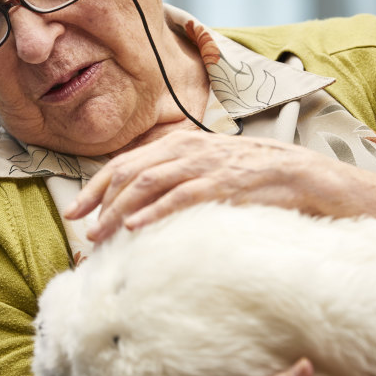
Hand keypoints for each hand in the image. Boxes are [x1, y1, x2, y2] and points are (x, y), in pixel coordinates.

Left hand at [65, 129, 375, 241]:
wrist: (300, 174)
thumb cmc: (249, 177)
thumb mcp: (205, 169)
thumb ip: (173, 178)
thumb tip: (134, 207)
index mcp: (178, 143)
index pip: (124, 162)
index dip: (95, 186)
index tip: (75, 210)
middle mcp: (186, 148)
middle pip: (128, 171)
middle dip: (98, 200)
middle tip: (81, 227)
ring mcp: (204, 164)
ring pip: (148, 183)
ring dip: (119, 210)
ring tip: (101, 233)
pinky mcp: (224, 183)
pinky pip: (182, 196)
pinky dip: (155, 211)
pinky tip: (137, 228)